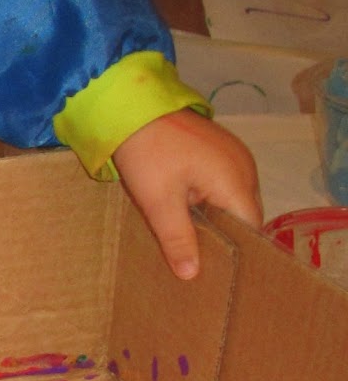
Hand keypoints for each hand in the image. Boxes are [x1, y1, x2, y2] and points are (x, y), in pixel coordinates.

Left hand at [112, 109, 261, 280]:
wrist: (131, 105)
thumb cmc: (147, 152)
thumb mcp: (158, 201)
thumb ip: (178, 238)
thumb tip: (193, 275)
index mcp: (237, 182)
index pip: (250, 230)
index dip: (232, 250)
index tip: (212, 267)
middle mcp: (245, 168)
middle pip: (242, 214)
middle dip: (220, 232)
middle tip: (194, 253)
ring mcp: (234, 154)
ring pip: (230, 197)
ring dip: (211, 212)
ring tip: (186, 230)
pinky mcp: (220, 146)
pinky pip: (222, 180)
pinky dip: (207, 193)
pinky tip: (183, 201)